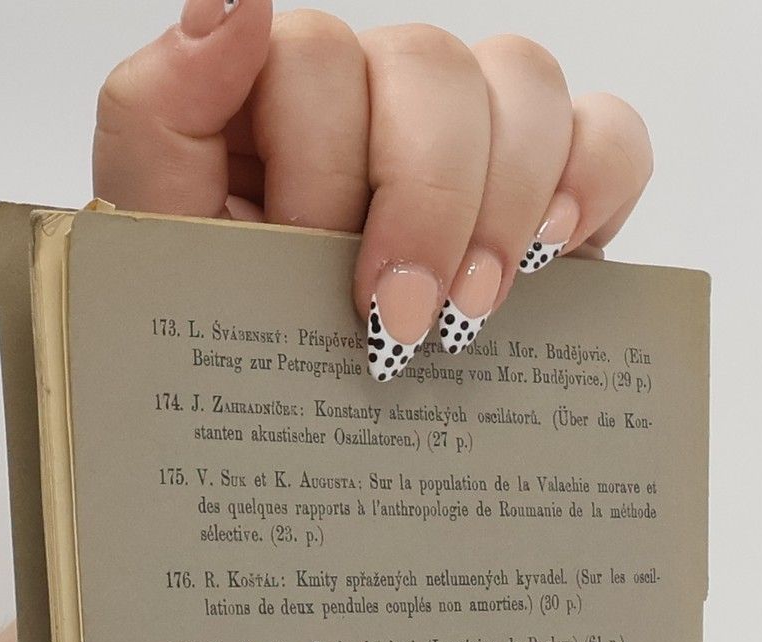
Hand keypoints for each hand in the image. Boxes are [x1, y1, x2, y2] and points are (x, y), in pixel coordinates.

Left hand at [93, 1, 652, 377]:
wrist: (296, 467)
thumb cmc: (224, 363)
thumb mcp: (155, 253)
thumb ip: (156, 111)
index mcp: (270, 106)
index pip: (315, 55)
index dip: (321, 160)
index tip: (309, 259)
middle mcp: (372, 106)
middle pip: (427, 62)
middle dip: (421, 198)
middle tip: (397, 320)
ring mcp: (467, 143)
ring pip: (520, 81)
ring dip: (502, 201)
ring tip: (469, 313)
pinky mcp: (550, 194)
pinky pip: (606, 133)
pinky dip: (593, 180)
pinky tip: (555, 253)